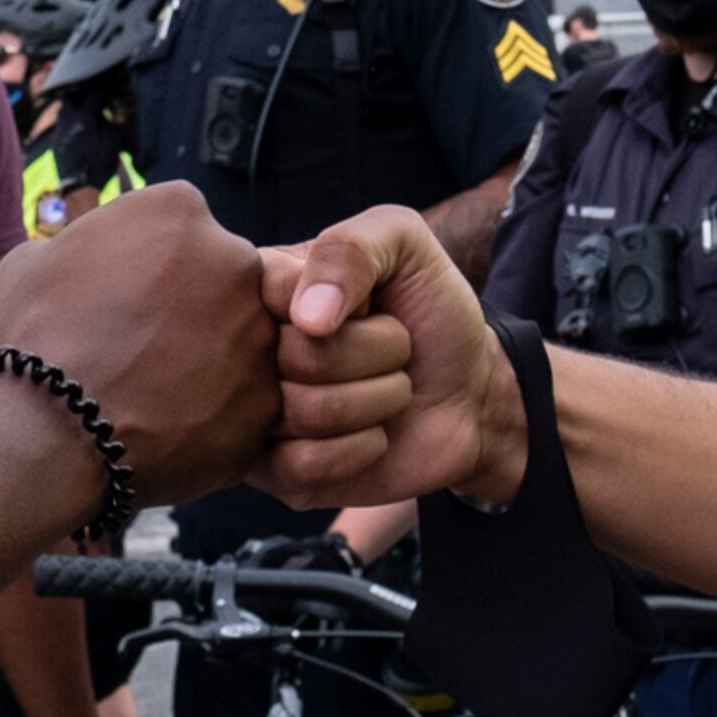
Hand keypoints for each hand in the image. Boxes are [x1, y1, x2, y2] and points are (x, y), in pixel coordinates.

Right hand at [0, 182, 277, 508]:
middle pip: (221, 280)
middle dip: (190, 309)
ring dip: (207, 363)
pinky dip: (214, 417)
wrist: (47, 432)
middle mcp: (235, 259)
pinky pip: (244, 404)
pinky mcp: (264, 401)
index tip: (124, 299)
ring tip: (152, 396)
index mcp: (179, 211)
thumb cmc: (34, 338)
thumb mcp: (33, 261)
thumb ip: (79, 247)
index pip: (178, 228)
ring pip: (240, 343)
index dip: (148, 266)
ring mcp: (258, 333)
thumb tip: (83, 260)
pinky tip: (168, 431)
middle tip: (142, 349)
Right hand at [253, 206, 523, 508]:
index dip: (346, 303)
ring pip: (297, 412)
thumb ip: (353, 248)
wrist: (469, 393)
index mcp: (260, 286)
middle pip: (293, 355)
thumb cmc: (428, 310)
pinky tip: (375, 436)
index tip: (372, 302)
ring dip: (373, 400)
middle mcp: (247, 351)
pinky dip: (356, 451)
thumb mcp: (404, 245)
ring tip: (388, 389)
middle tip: (394, 350)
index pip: (272, 290)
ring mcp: (256, 414)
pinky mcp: (274, 472)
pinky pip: (297, 466)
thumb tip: (306, 318)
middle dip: (373, 353)